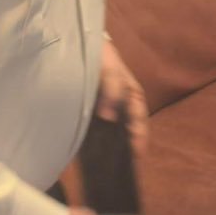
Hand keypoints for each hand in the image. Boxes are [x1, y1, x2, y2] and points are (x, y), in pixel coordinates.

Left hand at [98, 37, 148, 156]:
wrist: (76, 47)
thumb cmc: (100, 56)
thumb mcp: (109, 68)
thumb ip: (112, 88)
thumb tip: (108, 116)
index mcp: (132, 96)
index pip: (139, 119)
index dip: (139, 136)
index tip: (137, 153)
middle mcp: (120, 107)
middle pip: (127, 131)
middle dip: (126, 148)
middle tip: (123, 167)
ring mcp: (104, 112)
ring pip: (111, 134)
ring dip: (111, 148)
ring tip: (108, 167)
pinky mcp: (88, 115)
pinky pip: (94, 132)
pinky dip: (95, 144)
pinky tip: (91, 157)